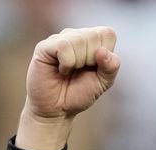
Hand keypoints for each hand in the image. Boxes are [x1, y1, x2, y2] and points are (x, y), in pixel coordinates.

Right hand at [17, 26, 119, 149]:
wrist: (57, 110)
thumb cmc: (79, 94)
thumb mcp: (103, 82)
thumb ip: (111, 67)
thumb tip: (103, 51)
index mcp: (92, 41)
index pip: (108, 34)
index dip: (105, 55)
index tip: (94, 68)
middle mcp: (76, 35)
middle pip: (94, 36)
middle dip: (91, 60)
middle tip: (79, 71)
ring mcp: (59, 39)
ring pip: (78, 39)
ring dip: (78, 63)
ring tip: (69, 71)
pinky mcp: (44, 46)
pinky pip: (63, 46)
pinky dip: (66, 63)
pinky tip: (61, 70)